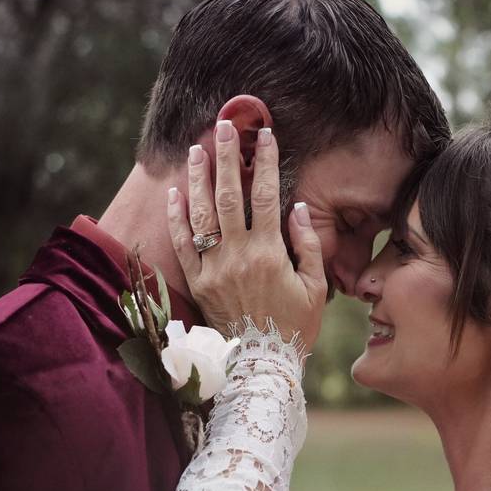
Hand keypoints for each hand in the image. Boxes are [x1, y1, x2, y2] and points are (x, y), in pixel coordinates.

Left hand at [167, 120, 326, 350]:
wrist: (262, 364)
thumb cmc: (295, 327)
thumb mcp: (315, 288)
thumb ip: (307, 246)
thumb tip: (297, 208)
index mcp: (270, 254)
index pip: (266, 196)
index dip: (266, 162)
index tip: (266, 135)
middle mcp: (238, 256)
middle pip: (230, 195)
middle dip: (227, 157)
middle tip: (223, 127)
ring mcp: (214, 268)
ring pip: (202, 214)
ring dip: (198, 178)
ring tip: (196, 150)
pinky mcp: (198, 283)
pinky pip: (182, 245)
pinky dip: (176, 218)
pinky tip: (174, 193)